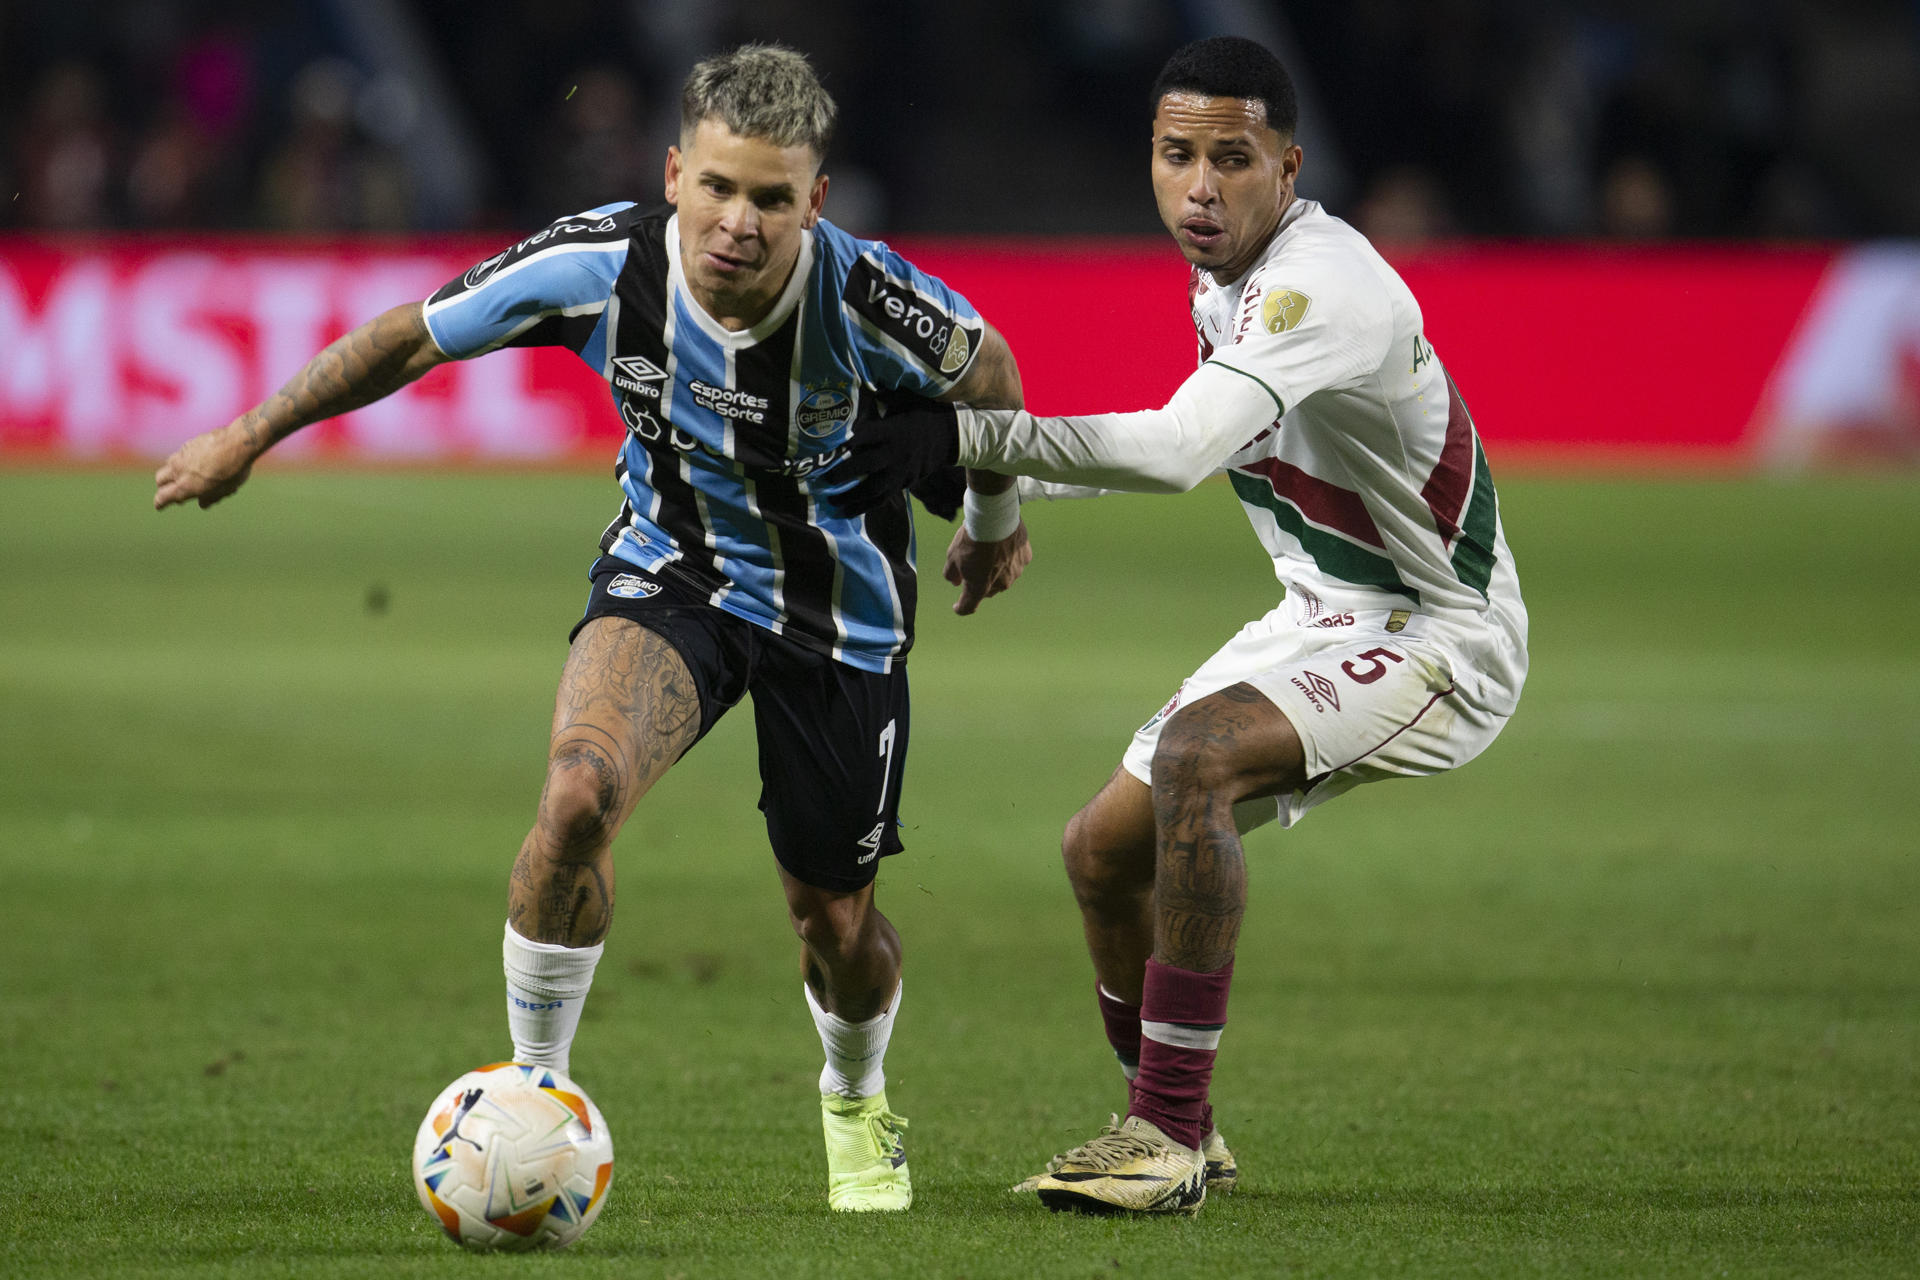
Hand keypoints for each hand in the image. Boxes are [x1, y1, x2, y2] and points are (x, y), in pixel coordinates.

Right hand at [154, 421, 258, 510]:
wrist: (237, 443)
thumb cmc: (233, 471)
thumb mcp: (224, 490)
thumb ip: (210, 498)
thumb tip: (202, 503)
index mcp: (185, 486)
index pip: (162, 496)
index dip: (160, 502)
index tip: (160, 506)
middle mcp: (178, 470)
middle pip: (160, 479)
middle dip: (164, 486)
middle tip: (174, 490)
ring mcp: (182, 454)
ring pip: (169, 464)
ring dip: (174, 471)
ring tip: (188, 475)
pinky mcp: (189, 443)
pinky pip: (181, 453)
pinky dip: (185, 460)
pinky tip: (200, 461)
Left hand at [834, 399, 959, 515]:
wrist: (952, 437)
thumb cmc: (925, 413)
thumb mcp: (908, 398)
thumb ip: (885, 395)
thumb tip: (864, 386)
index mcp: (893, 430)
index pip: (866, 435)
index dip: (847, 441)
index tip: (828, 445)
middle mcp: (895, 453)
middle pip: (866, 465)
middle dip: (844, 473)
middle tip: (824, 478)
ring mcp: (900, 471)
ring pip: (873, 489)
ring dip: (851, 498)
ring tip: (832, 503)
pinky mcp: (904, 483)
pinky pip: (882, 498)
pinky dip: (864, 507)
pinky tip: (848, 512)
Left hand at [944, 521, 1031, 614]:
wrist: (994, 518)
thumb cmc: (971, 539)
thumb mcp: (952, 556)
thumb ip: (951, 574)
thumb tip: (955, 582)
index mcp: (980, 587)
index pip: (969, 606)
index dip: (961, 608)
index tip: (957, 607)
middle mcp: (1000, 584)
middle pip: (987, 590)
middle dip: (979, 583)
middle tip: (971, 568)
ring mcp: (1015, 572)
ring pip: (1003, 577)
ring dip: (995, 570)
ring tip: (988, 552)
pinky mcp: (1025, 558)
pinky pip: (1015, 562)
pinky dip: (1009, 558)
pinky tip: (1003, 545)